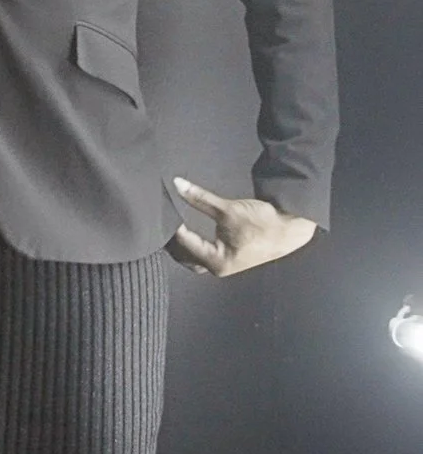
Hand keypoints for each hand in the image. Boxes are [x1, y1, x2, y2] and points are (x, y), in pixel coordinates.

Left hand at [165, 176, 316, 275]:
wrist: (292, 227)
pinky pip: (204, 257)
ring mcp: (226, 266)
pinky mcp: (231, 260)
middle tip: (162, 225)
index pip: (184, 245)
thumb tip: (178, 184)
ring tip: (171, 230)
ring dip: (183, 247)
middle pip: (186, 258)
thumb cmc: (264, 222)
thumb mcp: (228, 209)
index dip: (173, 228)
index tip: (164, 214)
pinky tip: (187, 235)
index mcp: (218, 262)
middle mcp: (220, 268)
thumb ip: (199, 198)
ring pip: (194, 260)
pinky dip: (194, 247)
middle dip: (173, 243)